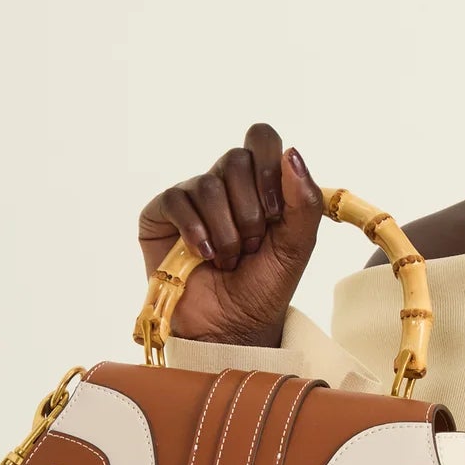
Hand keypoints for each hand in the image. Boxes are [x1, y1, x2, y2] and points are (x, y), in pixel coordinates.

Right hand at [137, 122, 325, 347]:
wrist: (231, 325)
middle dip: (251, 212)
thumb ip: (304, 202)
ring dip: (226, 232)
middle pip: (236, 159)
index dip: (269, 170)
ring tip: (228, 259)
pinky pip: (177, 200)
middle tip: (252, 246)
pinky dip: (195, 230)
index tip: (276, 213)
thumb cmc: (264, 286)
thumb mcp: (296, 246)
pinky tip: (202, 255)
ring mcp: (191, 196)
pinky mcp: (161, 213)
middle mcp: (224, 183)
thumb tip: (292, 152)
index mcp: (259, 183)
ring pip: (208, 184)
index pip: (261, 139)